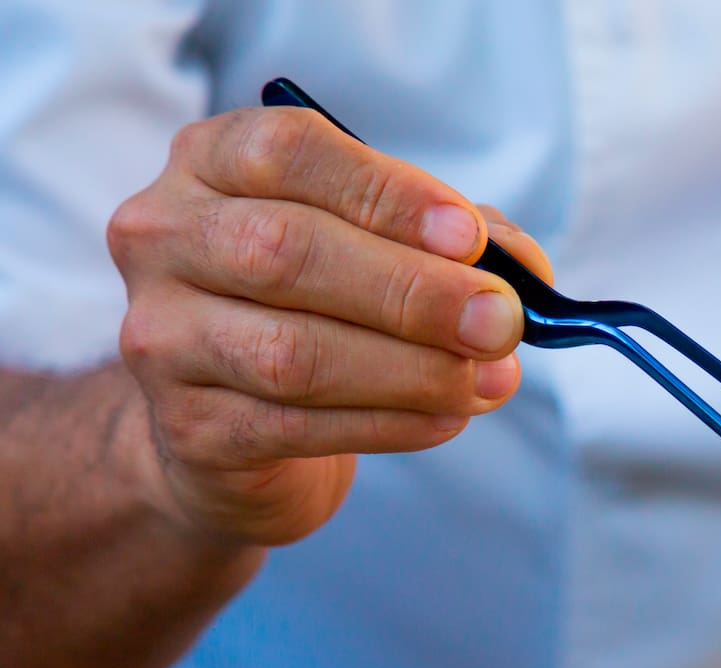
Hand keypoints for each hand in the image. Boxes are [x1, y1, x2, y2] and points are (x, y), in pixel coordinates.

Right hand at [107, 107, 553, 545]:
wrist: (232, 428)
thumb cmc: (317, 310)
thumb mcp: (379, 249)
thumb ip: (452, 243)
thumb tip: (522, 269)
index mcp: (210, 163)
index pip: (287, 151)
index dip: (386, 193)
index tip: (470, 238)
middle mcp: (165, 238)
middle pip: (287, 252)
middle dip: (412, 292)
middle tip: (500, 323)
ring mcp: (164, 336)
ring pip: (293, 352)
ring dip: (413, 369)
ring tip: (491, 380)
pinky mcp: (191, 428)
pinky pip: (298, 426)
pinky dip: (391, 423)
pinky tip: (448, 417)